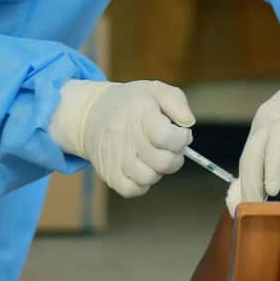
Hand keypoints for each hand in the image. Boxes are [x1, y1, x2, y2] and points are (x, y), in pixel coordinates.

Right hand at [49, 80, 194, 196]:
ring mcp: (116, 159)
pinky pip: (133, 190)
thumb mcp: (155, 90)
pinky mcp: (109, 175)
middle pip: (164, 162)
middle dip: (175, 155)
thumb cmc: (131, 103)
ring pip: (150, 178)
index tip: (180, 132)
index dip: (181, 138)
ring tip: (153, 154)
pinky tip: (142, 166)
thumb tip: (188, 124)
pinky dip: (142, 183)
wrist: (91, 114)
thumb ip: (178, 102)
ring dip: (158, 169)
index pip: (167, 137)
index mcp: (140, 116)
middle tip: (169, 145)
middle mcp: (126, 139)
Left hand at [238, 20, 279, 202]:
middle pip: (256, 149)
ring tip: (273, 191)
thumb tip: (263, 189)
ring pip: (277, 139)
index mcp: (263, 125)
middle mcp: (274, 119)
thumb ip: (274, 152)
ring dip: (272, 166)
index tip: (248, 209)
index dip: (246, 184)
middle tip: (256, 206)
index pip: (248, 157)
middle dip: (253, 180)